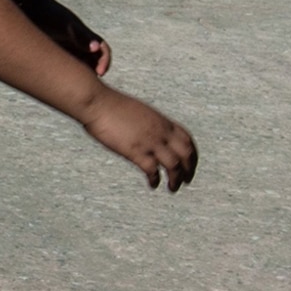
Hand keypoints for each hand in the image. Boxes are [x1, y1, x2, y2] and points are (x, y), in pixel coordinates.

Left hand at [40, 5, 111, 77]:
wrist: (29, 7)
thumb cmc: (50, 15)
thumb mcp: (67, 27)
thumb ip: (81, 37)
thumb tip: (96, 48)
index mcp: (86, 36)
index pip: (103, 51)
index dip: (105, 62)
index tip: (99, 74)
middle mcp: (80, 42)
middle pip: (94, 60)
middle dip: (93, 71)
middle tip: (86, 83)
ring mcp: (69, 46)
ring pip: (81, 63)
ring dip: (81, 72)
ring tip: (72, 81)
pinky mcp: (57, 50)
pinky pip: (67, 63)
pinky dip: (68, 70)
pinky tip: (59, 77)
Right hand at [79, 89, 196, 191]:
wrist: (97, 102)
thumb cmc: (111, 104)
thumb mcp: (139, 110)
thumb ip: (148, 122)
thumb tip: (148, 131)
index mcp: (162, 120)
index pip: (187, 139)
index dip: (192, 154)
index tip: (190, 164)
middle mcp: (160, 132)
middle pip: (186, 154)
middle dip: (189, 169)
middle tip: (186, 180)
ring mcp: (150, 142)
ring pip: (174, 166)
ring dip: (176, 179)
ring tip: (173, 188)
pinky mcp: (136, 151)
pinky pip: (152, 171)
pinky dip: (155, 180)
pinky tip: (153, 184)